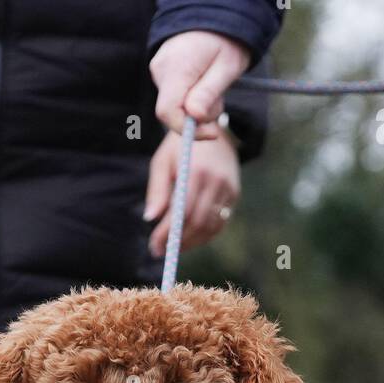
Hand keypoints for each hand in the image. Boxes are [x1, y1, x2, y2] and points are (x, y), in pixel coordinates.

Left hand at [146, 128, 239, 256]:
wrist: (214, 130)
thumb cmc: (181, 149)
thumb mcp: (163, 162)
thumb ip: (157, 190)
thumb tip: (149, 218)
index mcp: (196, 170)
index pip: (181, 211)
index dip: (166, 233)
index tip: (153, 247)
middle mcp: (215, 180)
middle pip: (196, 223)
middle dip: (177, 241)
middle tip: (161, 251)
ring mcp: (228, 188)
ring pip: (209, 227)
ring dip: (190, 242)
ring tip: (174, 247)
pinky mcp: (234, 194)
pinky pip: (219, 224)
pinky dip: (204, 236)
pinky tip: (190, 239)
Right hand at [150, 30, 249, 136]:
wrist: (216, 14)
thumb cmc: (226, 40)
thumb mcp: (226, 67)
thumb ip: (208, 93)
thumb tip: (194, 117)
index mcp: (176, 67)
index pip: (168, 112)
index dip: (187, 129)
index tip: (211, 133)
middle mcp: (161, 69)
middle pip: (173, 111)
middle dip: (198, 117)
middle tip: (219, 101)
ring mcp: (159, 70)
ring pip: (175, 106)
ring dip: (197, 107)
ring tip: (214, 87)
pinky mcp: (162, 72)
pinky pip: (176, 96)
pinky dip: (192, 98)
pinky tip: (204, 83)